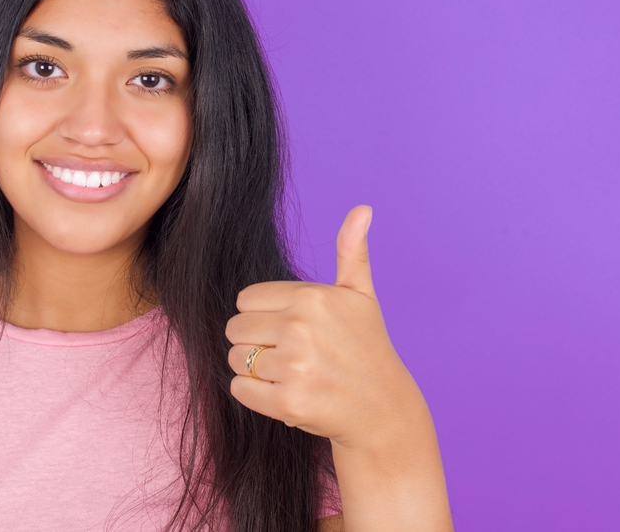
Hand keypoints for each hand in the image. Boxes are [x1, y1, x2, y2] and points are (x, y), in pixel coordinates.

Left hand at [225, 205, 423, 451]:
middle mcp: (301, 328)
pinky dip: (253, 393)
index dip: (262, 315)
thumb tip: (362, 208)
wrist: (384, 411)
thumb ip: (352, 251)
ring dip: (253, 369)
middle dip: (254, 342)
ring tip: (288, 374)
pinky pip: (239, 389)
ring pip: (235, 359)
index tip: (289, 329)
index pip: (245, 299)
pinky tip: (282, 393)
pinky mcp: (288, 403)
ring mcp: (294, 367)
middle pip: (235, 328)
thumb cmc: (368, 349)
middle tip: (289, 355)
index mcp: (311, 297)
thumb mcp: (361, 296)